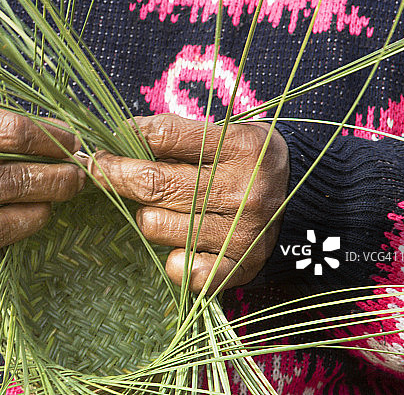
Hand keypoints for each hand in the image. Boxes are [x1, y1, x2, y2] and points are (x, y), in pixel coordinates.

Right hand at [0, 84, 84, 278]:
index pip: (9, 133)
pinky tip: (19, 232)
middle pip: (3, 183)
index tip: (73, 141)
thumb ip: (5, 117)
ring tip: (49, 205)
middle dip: (53, 182)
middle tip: (76, 178)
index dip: (50, 139)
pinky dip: (2, 253)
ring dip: (33, 218)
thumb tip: (62, 138)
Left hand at [89, 114, 288, 292]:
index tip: (110, 137)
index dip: (129, 134)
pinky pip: (182, 269)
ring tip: (158, 208)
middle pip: (154, 183)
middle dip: (114, 174)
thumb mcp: (227, 133)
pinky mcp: (239, 265)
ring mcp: (242, 232)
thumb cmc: (247, 161)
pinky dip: (171, 260)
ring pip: (156, 224)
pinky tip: (176, 248)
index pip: (165, 135)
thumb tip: (120, 138)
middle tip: (97, 169)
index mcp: (242, 147)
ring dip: (145, 215)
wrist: (306, 201)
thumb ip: (179, 136)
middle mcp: (244, 190)